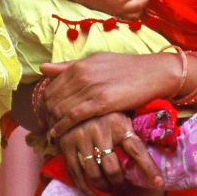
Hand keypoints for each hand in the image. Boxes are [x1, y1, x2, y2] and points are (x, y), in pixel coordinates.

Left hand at [39, 52, 178, 137]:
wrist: (153, 73)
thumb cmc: (127, 68)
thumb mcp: (96, 61)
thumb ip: (69, 66)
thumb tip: (43, 68)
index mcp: (79, 65)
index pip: (50, 86)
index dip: (43, 103)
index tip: (43, 115)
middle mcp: (81, 74)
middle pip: (52, 98)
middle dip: (45, 115)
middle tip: (44, 127)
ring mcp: (90, 88)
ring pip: (60, 108)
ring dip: (52, 122)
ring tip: (50, 133)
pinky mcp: (101, 102)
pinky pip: (73, 116)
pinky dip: (62, 126)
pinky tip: (57, 134)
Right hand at [56, 112, 161, 195]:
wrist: (73, 96)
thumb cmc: (105, 110)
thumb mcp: (123, 113)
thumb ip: (134, 129)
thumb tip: (161, 146)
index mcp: (118, 123)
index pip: (137, 150)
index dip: (149, 168)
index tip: (159, 183)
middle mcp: (100, 130)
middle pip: (112, 168)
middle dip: (119, 183)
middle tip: (123, 187)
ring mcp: (81, 137)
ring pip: (94, 173)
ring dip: (103, 187)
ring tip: (110, 190)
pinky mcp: (66, 144)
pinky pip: (75, 172)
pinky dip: (84, 188)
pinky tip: (92, 195)